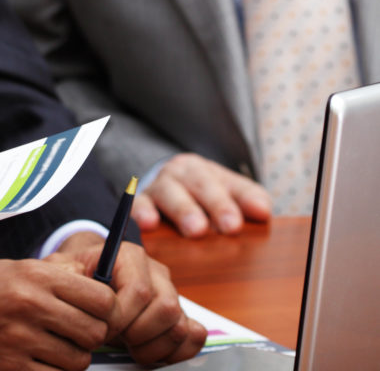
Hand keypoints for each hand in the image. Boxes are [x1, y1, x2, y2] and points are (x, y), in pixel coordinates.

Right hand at [0, 260, 114, 370]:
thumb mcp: (9, 269)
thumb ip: (53, 274)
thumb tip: (96, 278)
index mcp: (32, 276)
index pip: (101, 297)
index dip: (103, 308)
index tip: (92, 311)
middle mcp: (29, 305)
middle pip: (95, 332)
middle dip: (88, 336)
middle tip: (71, 333)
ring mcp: (20, 340)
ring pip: (79, 360)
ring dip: (70, 357)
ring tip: (50, 347)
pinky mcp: (10, 369)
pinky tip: (34, 360)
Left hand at [50, 234, 205, 365]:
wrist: (89, 276)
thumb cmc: (75, 274)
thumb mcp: (61, 268)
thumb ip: (64, 273)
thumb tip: (72, 284)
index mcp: (129, 256)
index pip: (139, 291)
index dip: (121, 317)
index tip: (103, 328)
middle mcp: (156, 273)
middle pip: (166, 309)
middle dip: (138, 333)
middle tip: (117, 339)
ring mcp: (171, 294)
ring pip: (180, 326)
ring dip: (153, 346)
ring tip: (129, 347)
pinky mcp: (181, 315)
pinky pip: (194, 336)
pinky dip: (176, 352)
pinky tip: (149, 351)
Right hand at [132, 153, 271, 236]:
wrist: (164, 186)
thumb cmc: (201, 195)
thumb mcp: (227, 192)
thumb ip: (248, 200)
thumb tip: (262, 211)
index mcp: (208, 171)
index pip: (230, 185)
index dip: (240, 202)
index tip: (244, 222)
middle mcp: (182, 173)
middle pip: (201, 184)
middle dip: (216, 205)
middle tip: (230, 225)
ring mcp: (159, 185)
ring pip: (169, 192)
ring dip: (183, 210)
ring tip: (195, 230)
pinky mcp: (138, 199)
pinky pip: (137, 204)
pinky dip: (141, 212)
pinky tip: (147, 223)